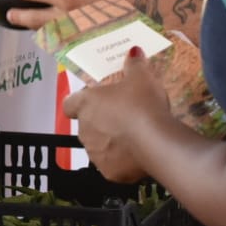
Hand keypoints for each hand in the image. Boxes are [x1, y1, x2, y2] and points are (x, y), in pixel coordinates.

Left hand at [62, 48, 169, 183]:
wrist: (156, 141)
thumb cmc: (142, 103)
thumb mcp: (142, 77)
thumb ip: (134, 64)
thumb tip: (133, 51)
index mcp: (86, 105)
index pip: (69, 104)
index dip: (78, 102)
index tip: (94, 100)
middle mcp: (85, 130)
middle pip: (87, 125)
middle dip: (101, 122)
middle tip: (124, 116)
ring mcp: (95, 154)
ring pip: (98, 147)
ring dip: (110, 142)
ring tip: (134, 137)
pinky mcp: (110, 173)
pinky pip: (113, 165)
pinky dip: (122, 161)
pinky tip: (139, 155)